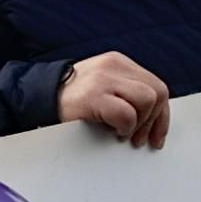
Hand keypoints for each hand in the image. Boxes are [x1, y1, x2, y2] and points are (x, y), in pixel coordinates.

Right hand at [58, 53, 174, 147]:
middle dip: (153, 121)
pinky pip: (126, 114)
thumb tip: (154, 118)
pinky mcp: (94, 96)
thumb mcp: (105, 88)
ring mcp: (104, 79)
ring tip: (123, 132)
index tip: (156, 136)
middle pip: (158, 92)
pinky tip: (112, 131)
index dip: (162, 116)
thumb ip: (128, 93)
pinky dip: (124, 128)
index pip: (158, 86)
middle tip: (138, 138)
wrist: (38, 98)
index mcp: (119, 63)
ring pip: (147, 100)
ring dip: (138, 123)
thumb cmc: (74, 101)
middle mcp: (114, 66)